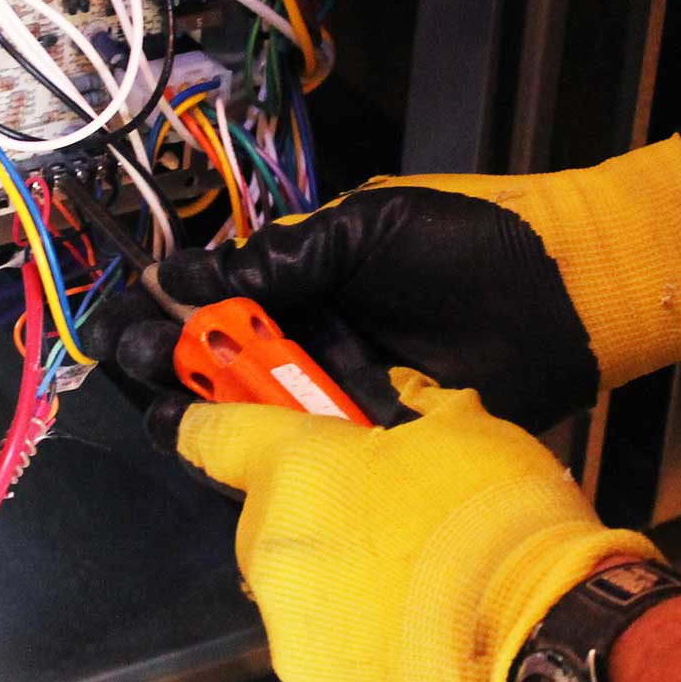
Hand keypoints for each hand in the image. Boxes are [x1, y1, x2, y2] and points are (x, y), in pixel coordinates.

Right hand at [83, 135, 680, 430]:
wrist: (561, 295)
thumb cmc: (467, 243)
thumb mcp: (363, 230)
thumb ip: (282, 259)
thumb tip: (190, 278)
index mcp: (305, 278)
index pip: (213, 297)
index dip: (160, 310)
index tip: (119, 321)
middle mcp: (314, 336)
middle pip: (218, 360)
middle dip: (166, 361)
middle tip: (132, 361)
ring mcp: (341, 391)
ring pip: (254, 411)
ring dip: (203, 409)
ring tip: (162, 406)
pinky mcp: (375, 441)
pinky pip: (311, 451)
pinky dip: (268, 449)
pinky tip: (225, 444)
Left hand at [156, 368, 661, 681]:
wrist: (534, 634)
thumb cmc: (496, 519)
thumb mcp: (466, 429)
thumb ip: (413, 413)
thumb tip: (404, 400)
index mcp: (296, 466)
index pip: (214, 432)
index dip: (207, 419)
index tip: (199, 416)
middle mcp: (272, 541)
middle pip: (264, 516)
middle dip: (304, 509)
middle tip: (369, 510)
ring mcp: (287, 617)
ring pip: (292, 581)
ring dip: (329, 573)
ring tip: (403, 576)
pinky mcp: (310, 674)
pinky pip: (318, 634)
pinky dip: (350, 627)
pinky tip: (405, 621)